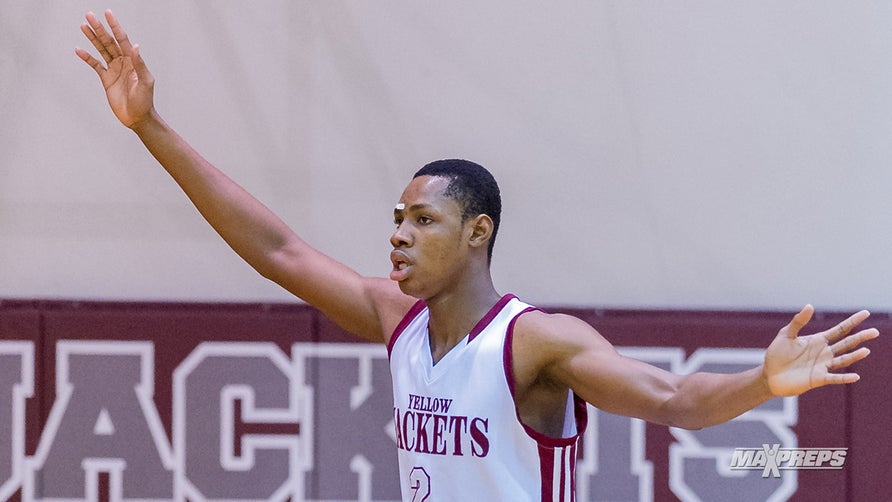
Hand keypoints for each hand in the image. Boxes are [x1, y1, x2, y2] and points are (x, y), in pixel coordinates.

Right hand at [76, 10, 154, 128]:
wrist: (137, 117)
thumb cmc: (145, 100)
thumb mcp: (145, 81)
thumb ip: (140, 64)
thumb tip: (135, 46)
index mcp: (133, 60)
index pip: (123, 39)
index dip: (115, 26)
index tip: (108, 13)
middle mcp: (123, 62)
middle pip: (109, 41)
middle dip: (99, 28)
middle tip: (89, 15)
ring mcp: (114, 69)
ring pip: (101, 50)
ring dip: (92, 38)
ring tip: (83, 25)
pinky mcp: (106, 79)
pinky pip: (95, 65)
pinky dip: (87, 58)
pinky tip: (79, 50)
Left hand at [764, 305, 877, 396]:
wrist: (769, 375)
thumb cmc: (777, 354)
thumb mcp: (786, 334)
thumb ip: (798, 322)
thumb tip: (810, 305)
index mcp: (818, 340)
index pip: (839, 329)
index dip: (852, 321)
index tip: (866, 313)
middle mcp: (824, 353)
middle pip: (846, 343)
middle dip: (860, 337)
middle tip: (875, 331)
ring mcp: (823, 366)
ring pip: (843, 360)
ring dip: (854, 356)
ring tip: (866, 350)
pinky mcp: (818, 379)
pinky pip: (834, 378)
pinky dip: (844, 378)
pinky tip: (856, 376)